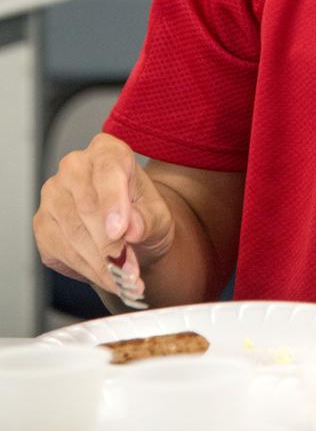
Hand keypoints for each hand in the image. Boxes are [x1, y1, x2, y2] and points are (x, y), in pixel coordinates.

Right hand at [33, 133, 174, 303]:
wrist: (131, 234)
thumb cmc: (144, 215)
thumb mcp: (159, 216)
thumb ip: (147, 220)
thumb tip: (133, 228)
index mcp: (107, 151)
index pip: (107, 170)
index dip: (113, 202)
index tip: (121, 231)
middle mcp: (75, 167)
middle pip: (87, 207)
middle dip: (110, 245)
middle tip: (130, 270)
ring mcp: (53, 194)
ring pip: (72, 233)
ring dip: (99, 263)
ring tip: (123, 279)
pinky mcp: (42, 224)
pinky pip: (60, 251)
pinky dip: (86, 269)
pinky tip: (105, 277)